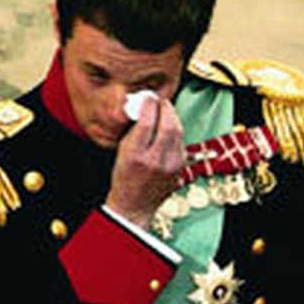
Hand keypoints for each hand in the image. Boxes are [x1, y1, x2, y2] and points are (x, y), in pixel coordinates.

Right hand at [103, 94, 183, 226]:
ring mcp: (171, 166)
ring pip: (178, 132)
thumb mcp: (122, 151)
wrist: (135, 205)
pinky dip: (176, 131)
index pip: (148, 122)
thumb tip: (144, 106)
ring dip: (173, 117)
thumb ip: (134, 129)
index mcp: (136, 155)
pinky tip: (169, 127)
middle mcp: (156, 160)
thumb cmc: (124, 177)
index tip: (148, 98)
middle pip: (168, 125)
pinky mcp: (180, 168)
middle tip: (160, 100)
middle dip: (165, 108)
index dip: (150, 105)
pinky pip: (181, 143)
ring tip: (166, 110)